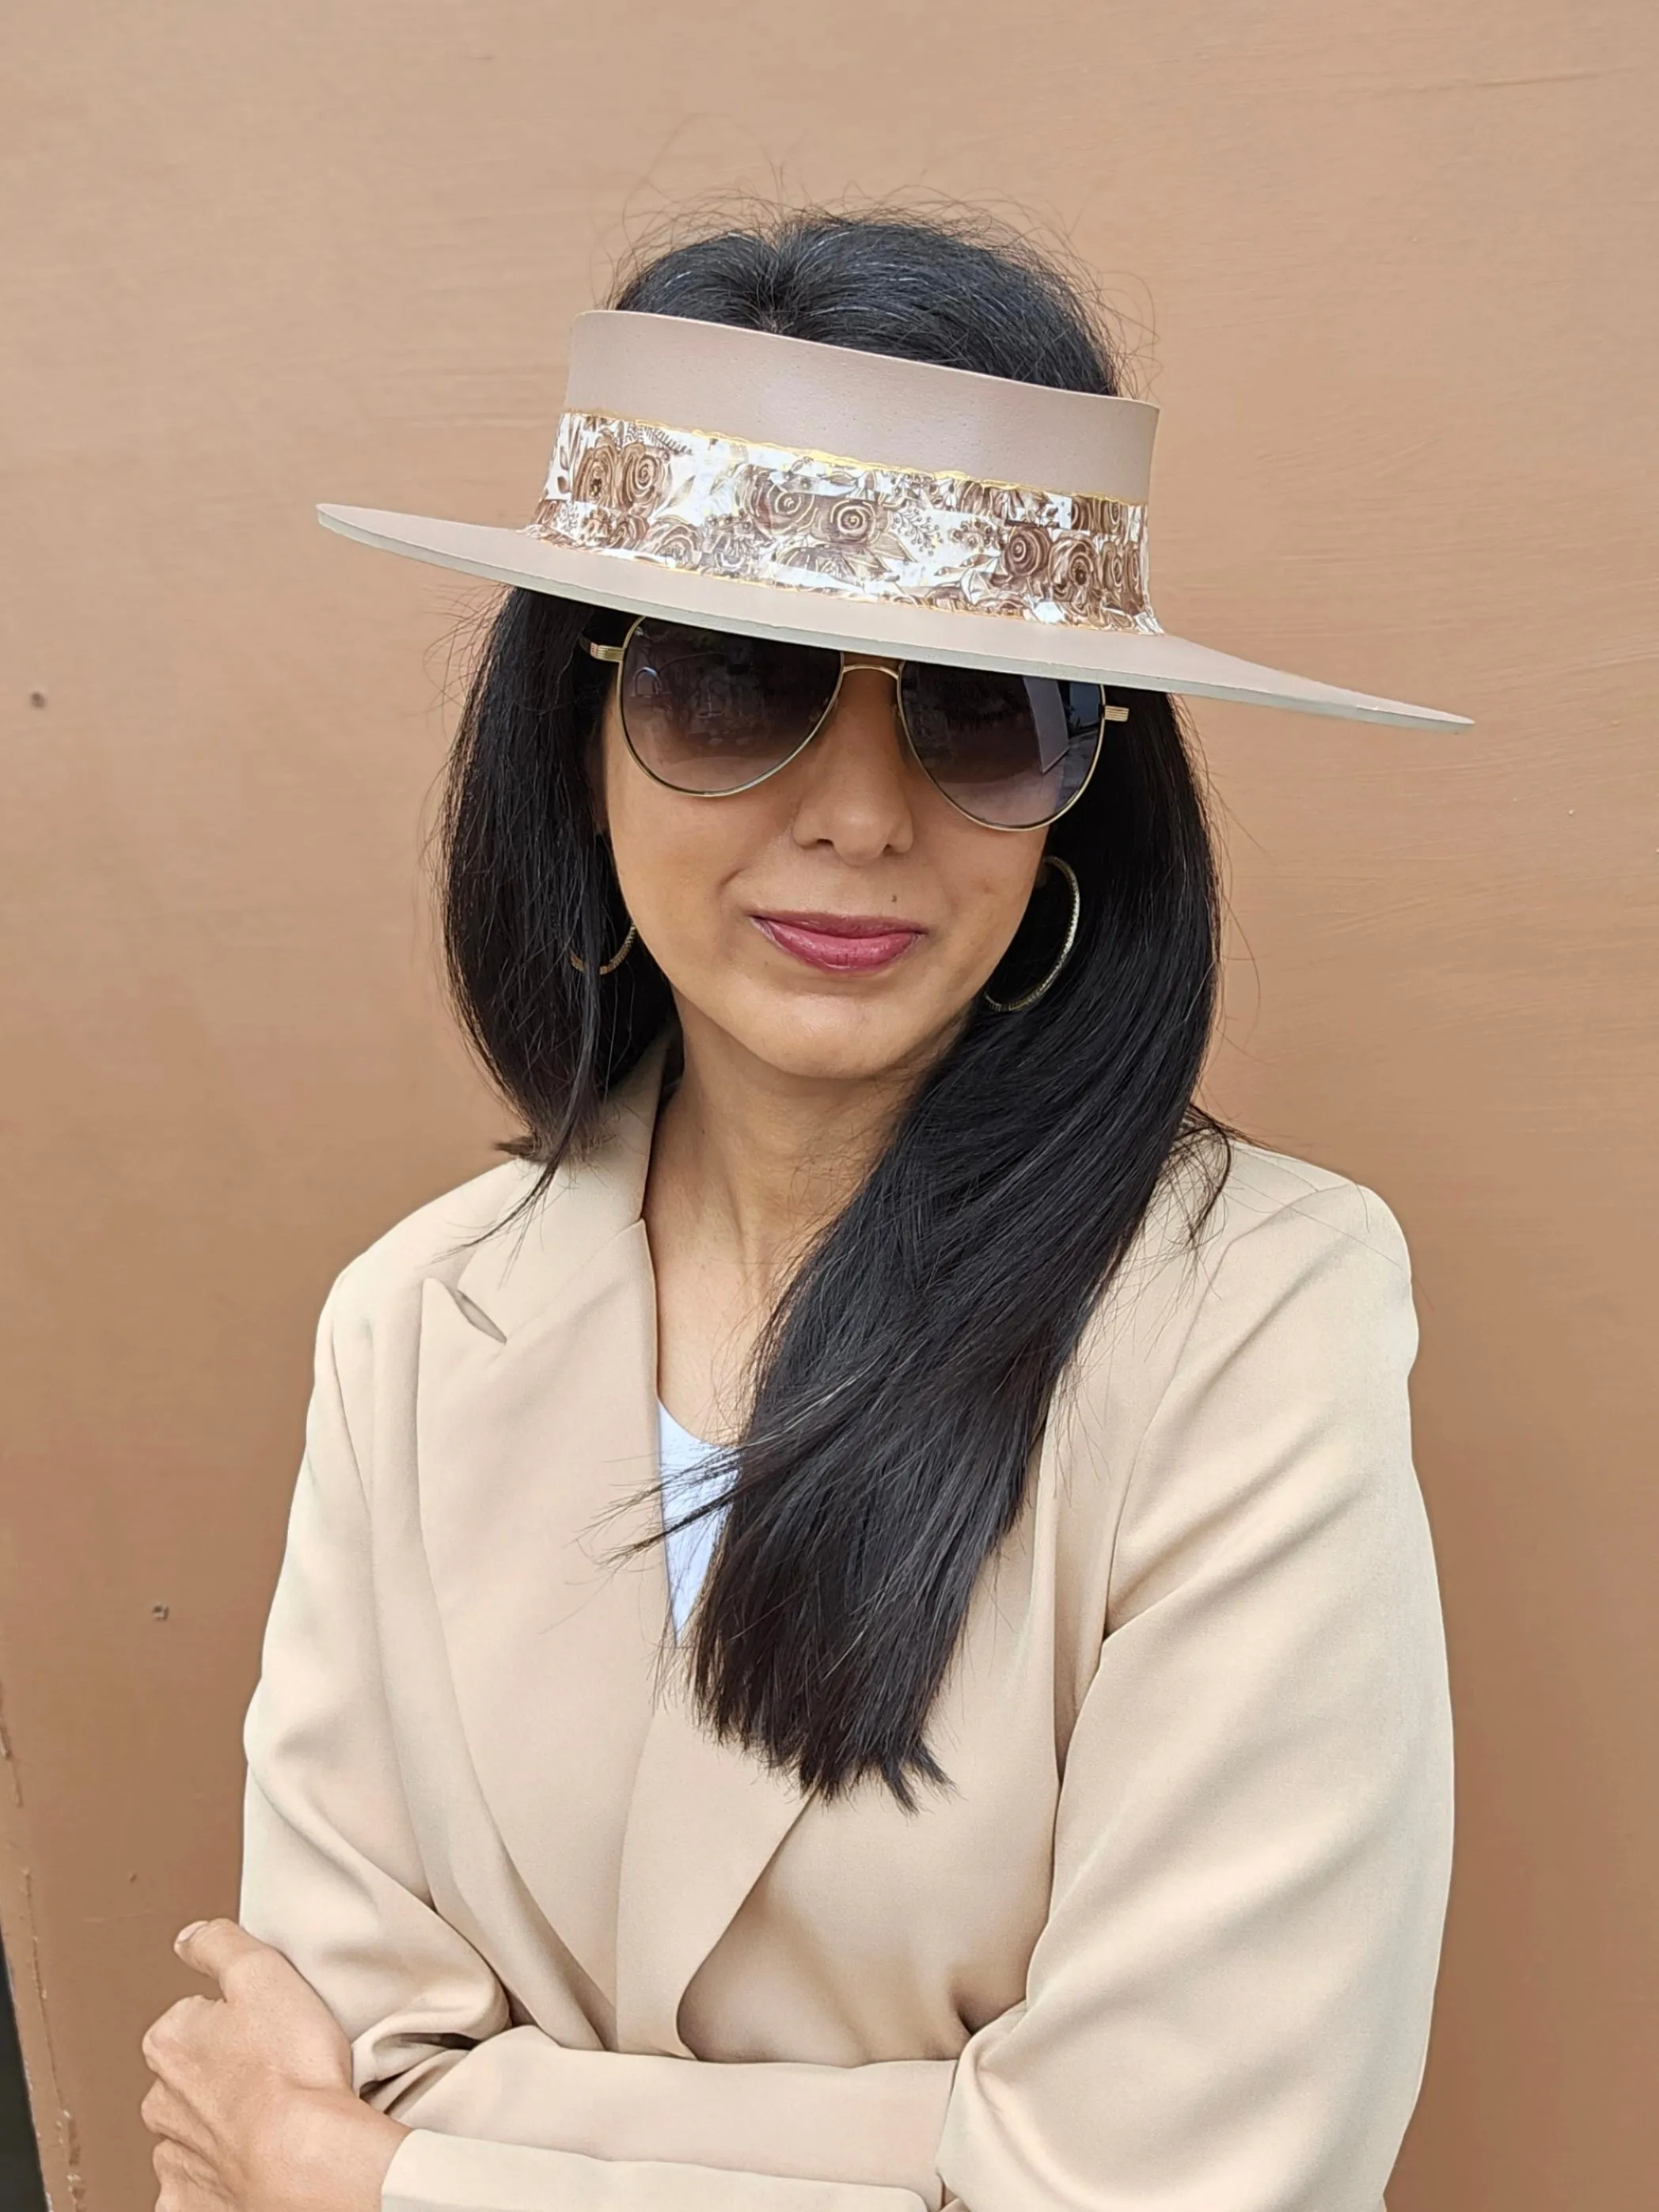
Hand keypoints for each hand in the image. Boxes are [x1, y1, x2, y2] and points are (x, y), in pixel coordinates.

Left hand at [140, 1919, 407, 2210]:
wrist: (307, 2160)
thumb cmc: (290, 2071)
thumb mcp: (263, 1972)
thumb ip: (220, 1944)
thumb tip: (191, 1937)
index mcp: (169, 2043)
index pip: (195, 2015)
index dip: (239, 2017)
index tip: (268, 2026)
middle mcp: (161, 2102)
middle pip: (192, 2075)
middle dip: (226, 2073)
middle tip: (276, 2070)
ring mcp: (175, 2159)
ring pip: (195, 2131)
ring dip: (224, 2126)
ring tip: (275, 2117)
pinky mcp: (192, 2203)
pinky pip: (200, 2185)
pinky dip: (223, 2176)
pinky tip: (255, 2161)